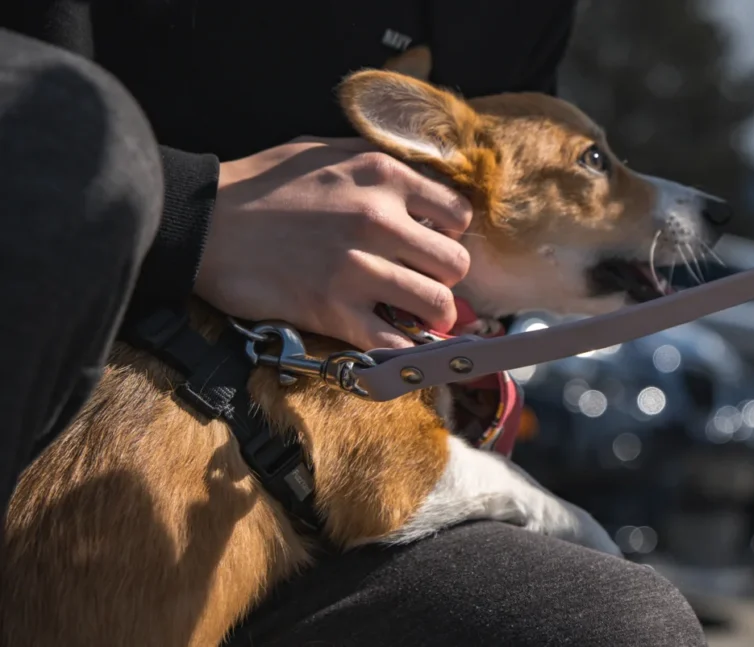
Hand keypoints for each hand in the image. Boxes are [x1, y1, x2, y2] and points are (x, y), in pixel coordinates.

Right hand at [195, 137, 471, 349]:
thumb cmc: (260, 184)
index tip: (429, 245)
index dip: (449, 234)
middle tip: (424, 285)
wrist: (202, 223)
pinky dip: (402, 349)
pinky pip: (396, 342)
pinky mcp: (333, 310)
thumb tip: (419, 188)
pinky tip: (392, 341)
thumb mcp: (323, 151)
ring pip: (438, 306)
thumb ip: (376, 165)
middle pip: (456, 264)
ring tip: (416, 317)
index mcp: (382, 176)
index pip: (458, 215)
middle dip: (445, 279)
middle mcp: (379, 219)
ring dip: (433, 317)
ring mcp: (358, 268)